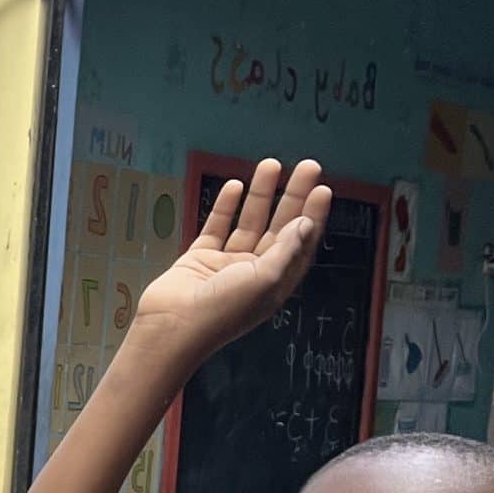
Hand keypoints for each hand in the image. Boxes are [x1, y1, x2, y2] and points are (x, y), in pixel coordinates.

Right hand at [131, 159, 331, 361]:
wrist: (172, 327)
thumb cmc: (222, 311)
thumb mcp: (265, 280)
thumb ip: (286, 250)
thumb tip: (305, 224)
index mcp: (275, 283)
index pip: (301, 244)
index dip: (313, 216)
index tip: (321, 189)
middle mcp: (254, 272)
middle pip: (280, 227)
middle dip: (294, 196)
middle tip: (307, 166)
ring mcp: (227, 264)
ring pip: (249, 222)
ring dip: (260, 194)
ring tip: (270, 165)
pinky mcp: (200, 258)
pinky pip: (217, 228)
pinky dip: (225, 207)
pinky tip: (234, 186)